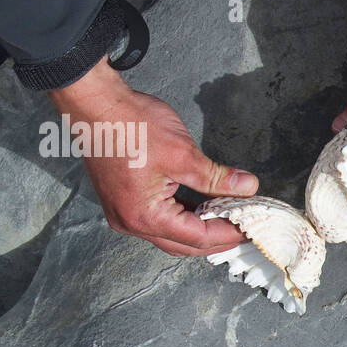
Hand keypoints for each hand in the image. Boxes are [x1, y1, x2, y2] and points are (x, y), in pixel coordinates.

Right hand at [48, 57, 258, 255]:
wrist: (95, 103)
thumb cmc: (130, 125)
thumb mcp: (182, 154)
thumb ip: (216, 178)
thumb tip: (247, 188)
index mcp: (144, 217)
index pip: (197, 238)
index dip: (229, 234)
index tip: (251, 229)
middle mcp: (130, 222)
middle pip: (183, 244)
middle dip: (216, 238)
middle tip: (243, 228)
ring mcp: (124, 213)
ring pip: (171, 233)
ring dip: (199, 228)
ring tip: (228, 218)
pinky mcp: (123, 200)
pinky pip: (158, 218)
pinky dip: (183, 215)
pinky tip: (203, 207)